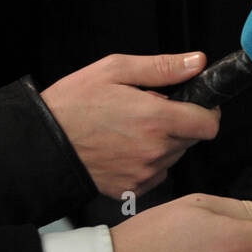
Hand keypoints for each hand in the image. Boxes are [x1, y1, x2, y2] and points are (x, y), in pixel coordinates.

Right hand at [39, 52, 219, 198]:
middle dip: (181, 122)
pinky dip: (148, 161)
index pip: (209, 124)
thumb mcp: (115, 69)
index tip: (196, 103)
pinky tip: (125, 147)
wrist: (42, 143)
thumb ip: (162, 67)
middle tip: (151, 109)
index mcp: (155, 119)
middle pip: (192, 139)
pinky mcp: (130, 189)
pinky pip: (155, 174)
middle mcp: (154, 151)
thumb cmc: (74, 103)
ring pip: (173, 156)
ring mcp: (143, 174)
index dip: (207, 111)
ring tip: (132, 127)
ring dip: (164, 142)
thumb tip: (196, 62)